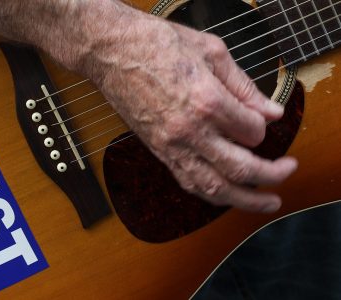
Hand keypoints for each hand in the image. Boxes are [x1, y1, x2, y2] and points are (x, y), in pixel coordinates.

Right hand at [87, 8, 297, 212]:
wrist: (111, 52)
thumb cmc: (155, 45)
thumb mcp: (210, 52)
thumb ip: (244, 86)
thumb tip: (270, 110)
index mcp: (207, 101)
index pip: (252, 131)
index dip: (263, 127)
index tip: (262, 120)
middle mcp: (189, 131)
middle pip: (239, 168)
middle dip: (270, 175)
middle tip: (287, 171)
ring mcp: (170, 145)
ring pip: (212, 186)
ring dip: (244, 200)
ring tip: (265, 202)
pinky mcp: (157, 150)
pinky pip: (187, 181)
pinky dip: (210, 193)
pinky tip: (225, 194)